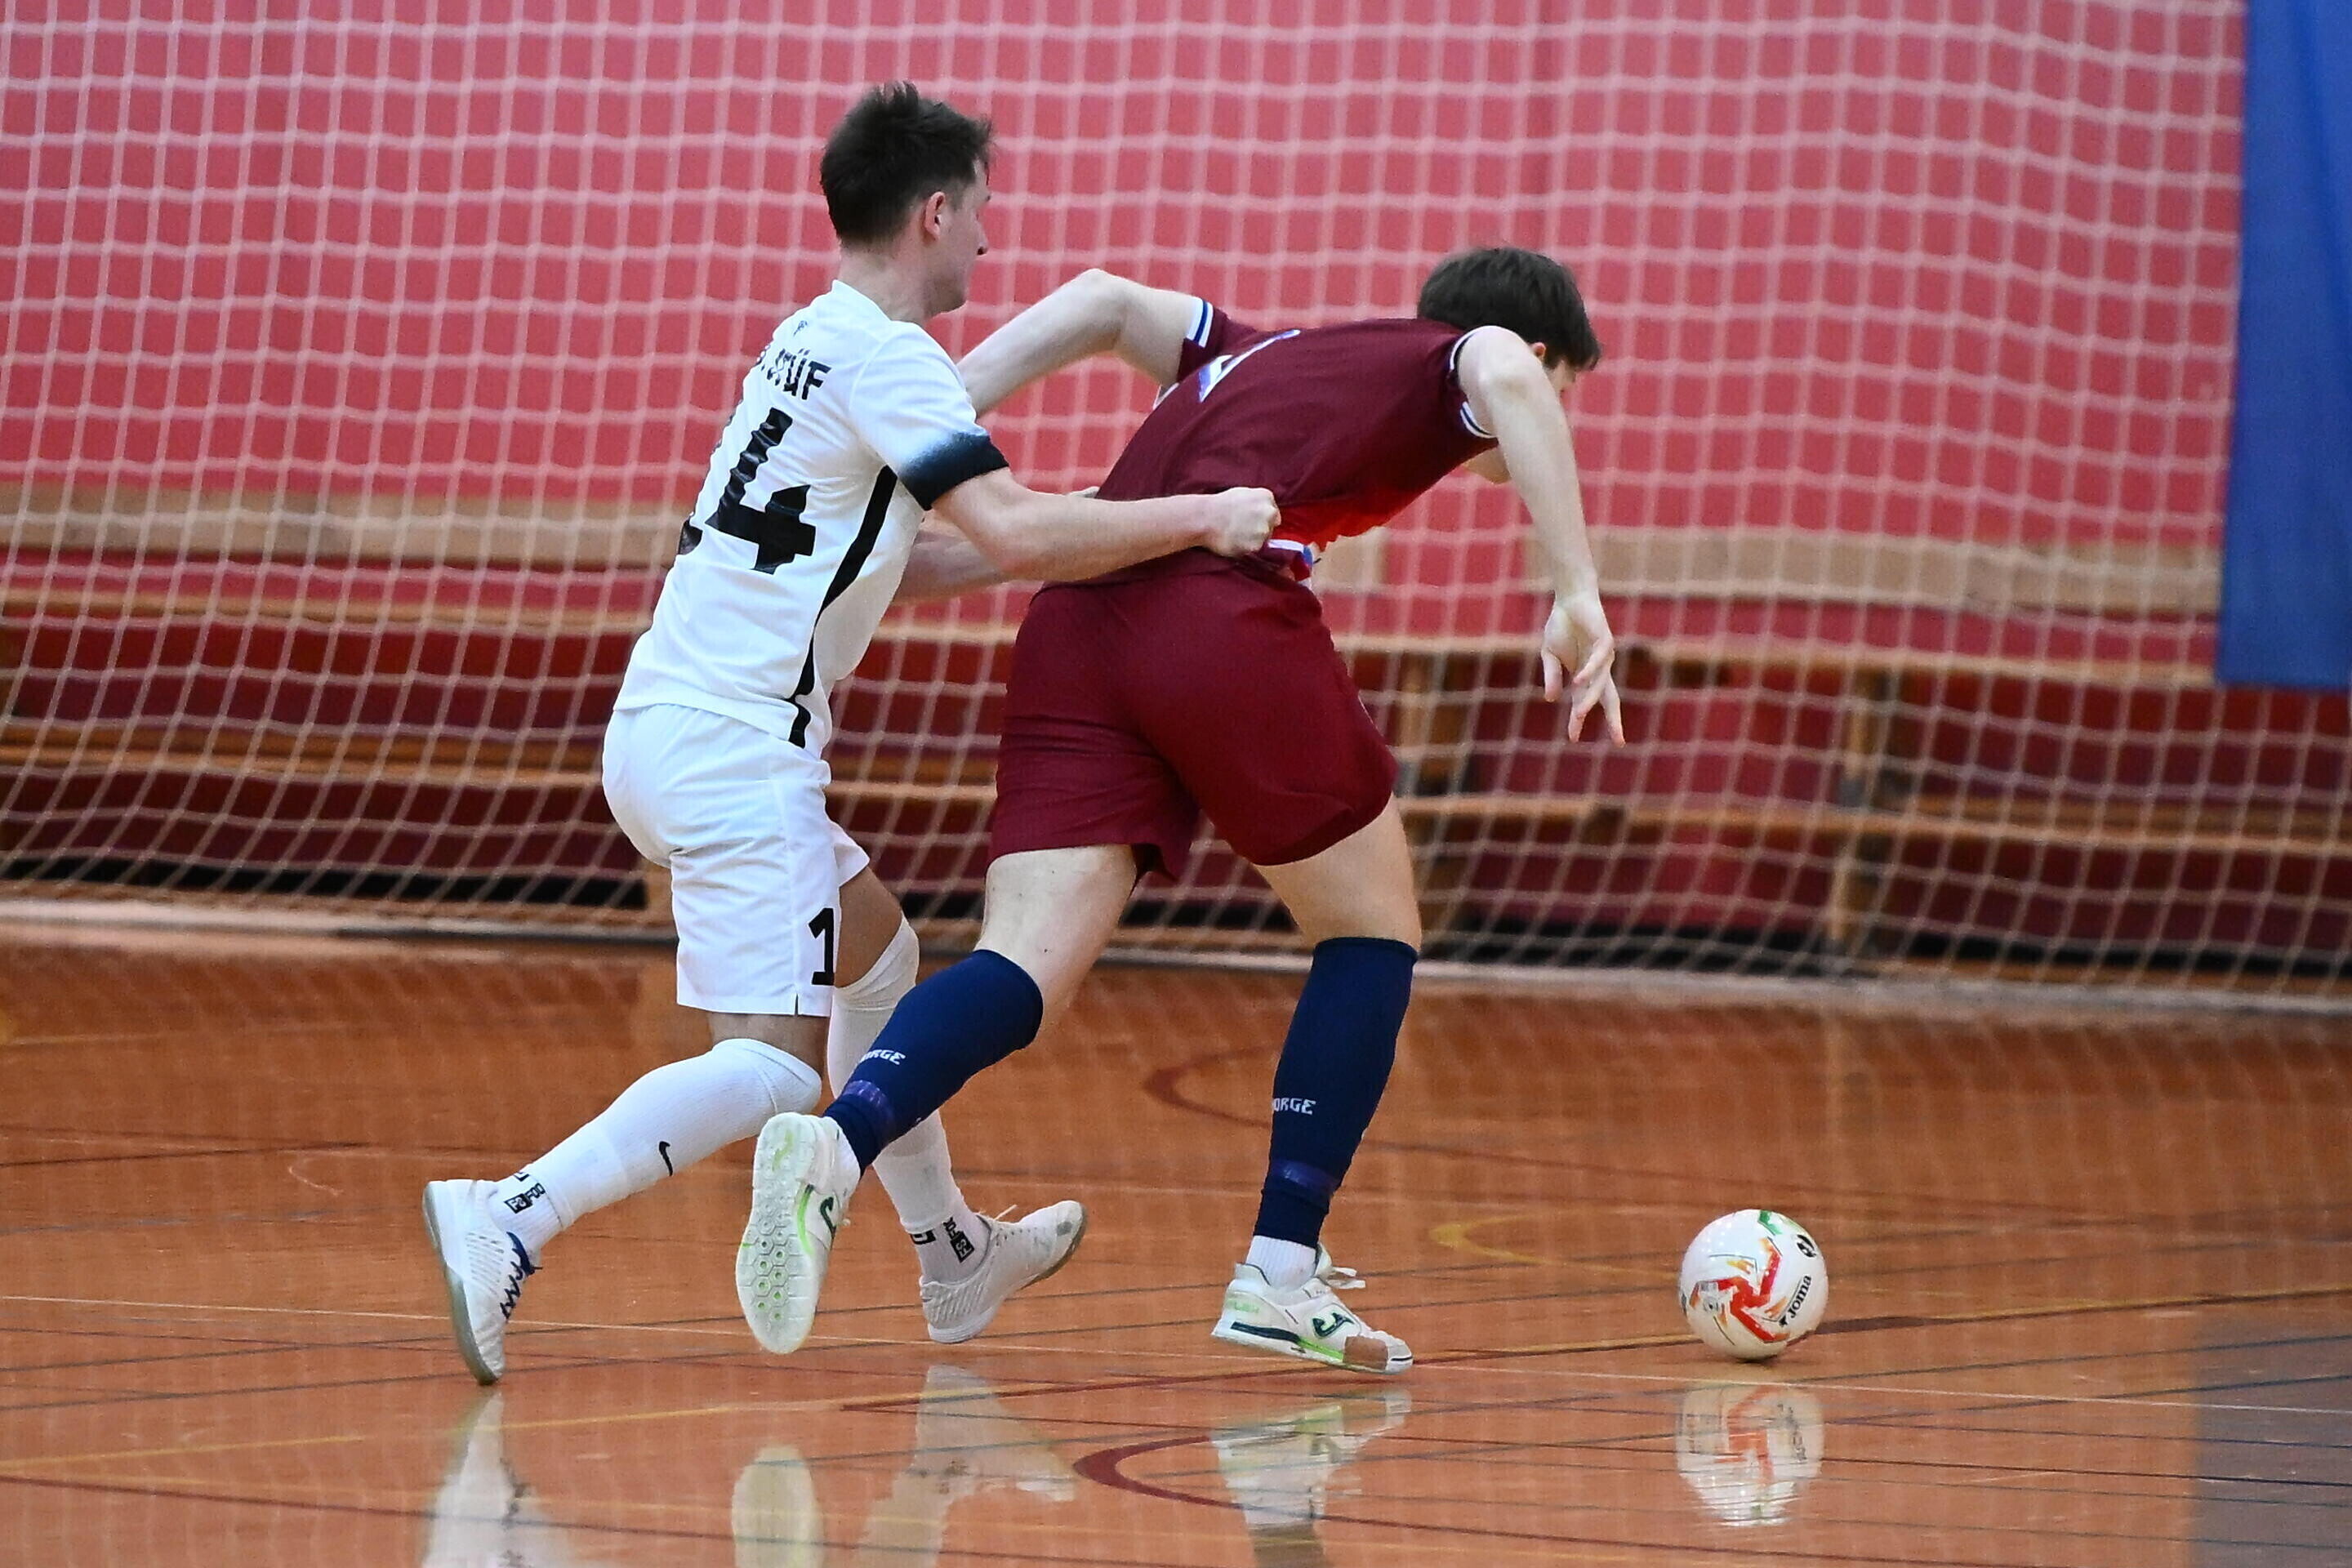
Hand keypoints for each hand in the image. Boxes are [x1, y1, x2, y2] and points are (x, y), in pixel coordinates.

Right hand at [1196, 487, 1278, 556]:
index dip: (1262, 518)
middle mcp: (1269, 512)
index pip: (1273, 513)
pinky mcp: (1257, 545)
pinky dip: (1246, 548)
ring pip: (1264, 539)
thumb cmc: (1218, 505)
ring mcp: (1264, 529)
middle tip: (1243, 529)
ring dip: (1253, 539)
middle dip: (1260, 528)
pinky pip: (1254, 549)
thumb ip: (1256, 502)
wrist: (1205, 518)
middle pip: (1271, 526)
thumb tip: (1262, 510)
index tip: (1251, 521)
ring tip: (1236, 535)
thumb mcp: (1242, 493)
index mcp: (1266, 496)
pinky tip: (1235, 541)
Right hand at [1541, 588, 1624, 741]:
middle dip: (1613, 720)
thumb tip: (1551, 699)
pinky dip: (1588, 671)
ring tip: (1577, 715)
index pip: (1584, 702)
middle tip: (1618, 741)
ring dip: (1588, 700)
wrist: (1569, 598)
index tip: (1572, 739)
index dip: (1578, 720)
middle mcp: (1600, 668)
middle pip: (1609, 698)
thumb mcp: (1549, 655)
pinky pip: (1597, 660)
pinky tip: (1578, 681)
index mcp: (1587, 674)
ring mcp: (1604, 655)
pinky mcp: (1604, 640)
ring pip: (1600, 683)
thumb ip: (1551, 676)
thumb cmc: (1562, 625)